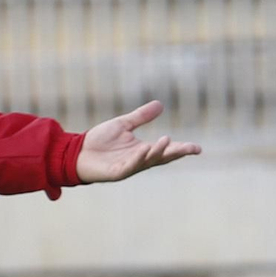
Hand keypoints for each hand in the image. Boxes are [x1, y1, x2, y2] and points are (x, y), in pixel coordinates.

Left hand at [76, 101, 200, 182]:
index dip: (182, 149)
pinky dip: (138, 158)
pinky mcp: (117, 172)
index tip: (198, 148)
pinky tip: (144, 149)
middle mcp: (140, 160)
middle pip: (163, 157)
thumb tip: (160, 105)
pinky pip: (130, 165)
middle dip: (177, 153)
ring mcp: (129, 167)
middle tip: (192, 149)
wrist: (77, 152)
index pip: (166, 150)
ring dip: (159, 151)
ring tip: (168, 140)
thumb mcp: (124, 124)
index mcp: (143, 150)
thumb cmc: (100, 141)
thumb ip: (141, 116)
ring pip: (148, 160)